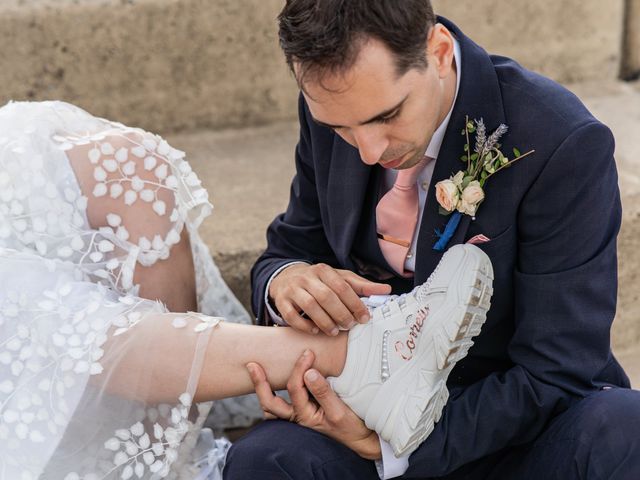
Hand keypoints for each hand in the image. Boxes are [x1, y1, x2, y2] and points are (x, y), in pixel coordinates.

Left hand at [247, 350, 381, 459]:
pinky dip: (272, 395)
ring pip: (271, 407)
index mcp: (305, 416)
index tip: (308, 353)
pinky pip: (279, 407)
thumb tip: (309, 372)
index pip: (295, 387)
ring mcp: (297, 417)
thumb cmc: (351, 426)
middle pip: (270, 402)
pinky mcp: (301, 414)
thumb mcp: (340, 410)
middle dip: (260, 383)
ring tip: (254, 372)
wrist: (359, 440)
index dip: (300, 367)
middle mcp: (296, 418)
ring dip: (261, 391)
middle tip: (252, 364)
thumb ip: (323, 392)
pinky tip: (271, 382)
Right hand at [269, 263, 390, 335]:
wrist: (286, 278)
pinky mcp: (282, 301)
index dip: (356, 303)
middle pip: (326, 297)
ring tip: (334, 331)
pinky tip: (315, 331)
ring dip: (325, 322)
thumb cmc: (319, 282)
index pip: (343, 287)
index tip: (365, 318)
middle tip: (350, 326)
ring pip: (310, 306)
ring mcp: (292, 289)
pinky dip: (305, 326)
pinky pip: (291, 316)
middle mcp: (307, 278)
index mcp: (324, 270)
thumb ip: (361, 286)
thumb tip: (387, 290)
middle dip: (341, 314)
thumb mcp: (339, 279)